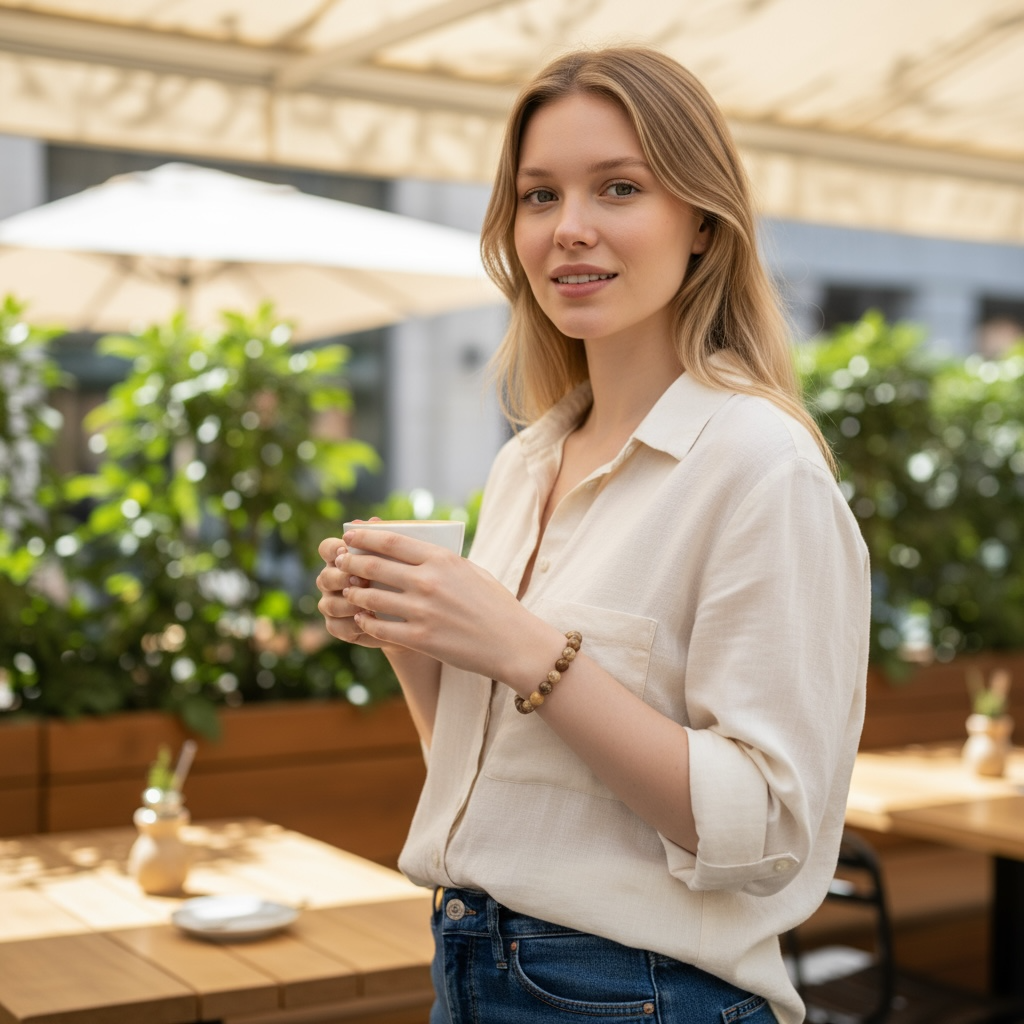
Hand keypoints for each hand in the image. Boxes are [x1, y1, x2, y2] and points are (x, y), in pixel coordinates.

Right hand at [316, 521, 401, 652]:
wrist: (411, 612)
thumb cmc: (403, 577)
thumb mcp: (399, 558)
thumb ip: (384, 541)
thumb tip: (374, 521)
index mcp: (341, 558)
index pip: (326, 548)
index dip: (333, 549)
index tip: (346, 549)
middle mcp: (331, 580)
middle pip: (325, 577)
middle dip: (341, 578)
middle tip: (361, 580)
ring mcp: (331, 603)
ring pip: (328, 604)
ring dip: (348, 604)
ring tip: (369, 605)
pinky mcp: (337, 625)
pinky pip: (336, 627)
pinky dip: (353, 625)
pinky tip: (370, 623)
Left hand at [336, 526, 557, 684]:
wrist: (513, 642)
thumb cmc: (495, 604)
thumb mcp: (470, 569)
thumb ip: (440, 560)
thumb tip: (410, 550)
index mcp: (441, 559)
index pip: (390, 541)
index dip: (363, 536)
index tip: (348, 534)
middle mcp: (428, 582)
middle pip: (374, 566)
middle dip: (350, 562)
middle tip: (339, 562)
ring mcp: (422, 611)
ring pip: (371, 597)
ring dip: (354, 593)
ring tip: (348, 592)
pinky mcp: (420, 638)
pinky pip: (379, 628)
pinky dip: (365, 622)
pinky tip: (361, 619)